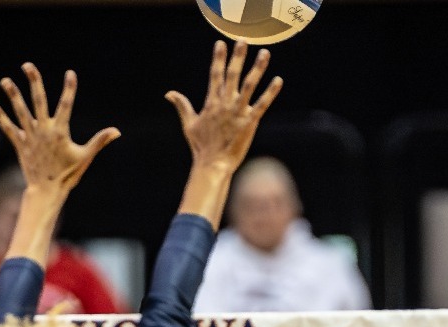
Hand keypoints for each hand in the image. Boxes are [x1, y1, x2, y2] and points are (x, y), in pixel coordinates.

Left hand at [0, 64, 119, 195]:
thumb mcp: (85, 156)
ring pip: (20, 111)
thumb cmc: (68, 175)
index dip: (69, 88)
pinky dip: (0, 116)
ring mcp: (30, 136)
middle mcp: (43, 130)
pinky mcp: (20, 144)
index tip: (71, 73)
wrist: (47, 191)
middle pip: (38, 101)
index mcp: (60, 131)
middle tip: (28, 66)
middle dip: (34, 82)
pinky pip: (8, 128)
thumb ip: (99, 141)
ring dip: (12, 95)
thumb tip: (117, 131)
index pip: (66, 105)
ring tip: (4, 80)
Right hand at [167, 42, 282, 173]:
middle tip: (243, 40)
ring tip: (265, 53)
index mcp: (211, 102)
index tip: (221, 43)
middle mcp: (225, 104)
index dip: (218, 58)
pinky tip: (278, 80)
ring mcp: (238, 112)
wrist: (213, 165)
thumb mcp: (189, 124)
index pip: (215, 74)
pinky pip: (262, 104)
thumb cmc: (201, 147)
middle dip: (237, 56)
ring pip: (249, 85)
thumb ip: (182, 106)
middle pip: (232, 74)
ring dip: (257, 68)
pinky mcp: (250, 122)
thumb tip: (169, 93)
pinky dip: (271, 92)